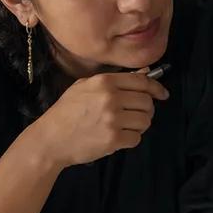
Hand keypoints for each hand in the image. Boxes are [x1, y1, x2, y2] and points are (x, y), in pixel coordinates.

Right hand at [24, 70, 168, 168]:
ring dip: (140, 125)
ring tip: (127, 126)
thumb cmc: (66, 111)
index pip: (142, 81)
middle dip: (147, 109)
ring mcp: (113, 120)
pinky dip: (131, 139)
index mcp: (105, 82)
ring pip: (145, 120)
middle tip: (136, 115)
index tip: (162, 94)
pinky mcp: (113, 139)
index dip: (156, 88)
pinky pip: (136, 138)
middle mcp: (111, 98)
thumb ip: (114, 80)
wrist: (50, 139)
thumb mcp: (84, 86)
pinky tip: (119, 137)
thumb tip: (145, 72)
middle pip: (147, 102)